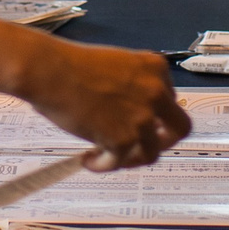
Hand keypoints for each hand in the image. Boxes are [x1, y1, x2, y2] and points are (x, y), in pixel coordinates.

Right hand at [19, 40, 190, 168]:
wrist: (49, 70)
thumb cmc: (70, 64)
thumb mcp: (114, 64)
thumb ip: (131, 85)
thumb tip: (128, 111)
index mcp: (155, 68)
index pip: (169, 100)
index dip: (154, 114)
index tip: (137, 122)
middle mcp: (156, 92)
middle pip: (179, 128)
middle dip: (164, 141)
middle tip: (142, 147)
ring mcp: (142, 117)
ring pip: (152, 152)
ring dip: (131, 158)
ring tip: (108, 156)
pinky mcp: (124, 139)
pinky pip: (120, 162)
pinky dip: (104, 165)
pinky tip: (88, 160)